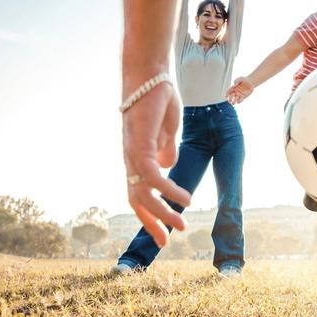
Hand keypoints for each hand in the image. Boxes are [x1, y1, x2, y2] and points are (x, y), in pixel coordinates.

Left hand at [122, 80, 190, 245]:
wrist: (150, 75)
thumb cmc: (157, 97)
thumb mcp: (166, 129)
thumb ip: (165, 148)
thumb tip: (168, 166)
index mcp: (137, 158)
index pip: (139, 192)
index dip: (150, 212)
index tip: (164, 230)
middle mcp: (131, 159)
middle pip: (136, 199)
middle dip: (151, 222)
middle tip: (167, 241)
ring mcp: (133, 153)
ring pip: (144, 193)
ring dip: (162, 211)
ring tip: (182, 224)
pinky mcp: (140, 145)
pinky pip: (153, 176)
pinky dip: (168, 190)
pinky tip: (185, 198)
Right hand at [226, 77, 253, 104]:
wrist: (250, 82)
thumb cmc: (244, 80)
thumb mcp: (240, 78)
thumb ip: (237, 81)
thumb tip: (234, 85)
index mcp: (233, 88)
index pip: (229, 91)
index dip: (227, 93)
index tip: (226, 96)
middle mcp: (235, 92)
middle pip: (231, 96)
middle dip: (230, 99)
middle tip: (229, 101)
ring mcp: (239, 95)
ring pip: (235, 100)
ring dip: (233, 102)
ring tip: (232, 103)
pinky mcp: (243, 97)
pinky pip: (240, 100)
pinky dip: (239, 101)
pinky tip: (238, 101)